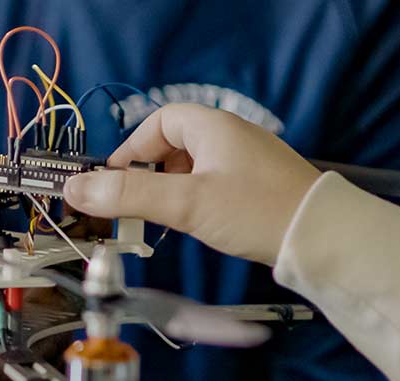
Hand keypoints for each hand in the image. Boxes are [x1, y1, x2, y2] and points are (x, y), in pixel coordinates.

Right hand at [63, 103, 320, 265]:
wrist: (321, 238)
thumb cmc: (255, 211)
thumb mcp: (186, 203)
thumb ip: (130, 196)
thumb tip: (78, 188)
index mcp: (213, 126)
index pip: (159, 123)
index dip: (132, 150)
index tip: (114, 182)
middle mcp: (232, 135)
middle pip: (175, 145)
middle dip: (150, 175)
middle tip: (137, 207)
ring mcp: (249, 160)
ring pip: (195, 168)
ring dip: (173, 191)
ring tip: (167, 220)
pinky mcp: (261, 185)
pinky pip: (216, 183)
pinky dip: (198, 200)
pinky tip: (200, 224)